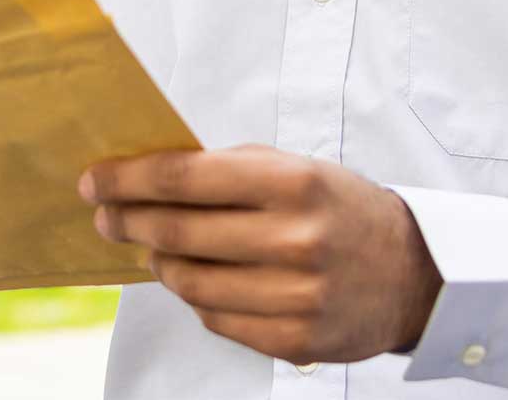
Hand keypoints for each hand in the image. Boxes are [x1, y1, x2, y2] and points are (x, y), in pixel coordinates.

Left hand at [78, 144, 440, 365]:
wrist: (412, 273)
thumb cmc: (341, 208)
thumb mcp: (295, 168)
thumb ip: (231, 168)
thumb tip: (152, 173)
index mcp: (292, 183)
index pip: (187, 178)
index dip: (131, 180)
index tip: (94, 180)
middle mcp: (293, 239)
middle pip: (180, 232)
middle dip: (128, 220)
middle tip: (104, 214)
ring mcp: (294, 296)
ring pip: (191, 282)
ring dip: (157, 261)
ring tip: (149, 246)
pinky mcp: (294, 340)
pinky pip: (216, 319)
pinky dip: (193, 297)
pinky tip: (191, 278)